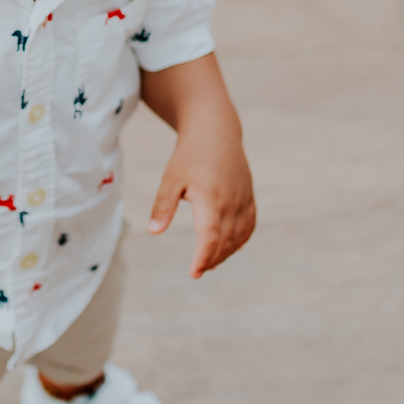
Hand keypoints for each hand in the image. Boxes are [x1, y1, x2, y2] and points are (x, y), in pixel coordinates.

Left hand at [148, 134, 255, 276]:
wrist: (215, 131)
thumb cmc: (189, 155)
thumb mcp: (171, 179)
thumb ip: (163, 206)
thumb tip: (154, 231)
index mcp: (210, 198)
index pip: (210, 237)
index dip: (203, 258)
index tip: (194, 272)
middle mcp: (230, 201)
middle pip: (225, 241)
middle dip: (212, 259)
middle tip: (198, 271)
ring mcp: (242, 199)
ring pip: (239, 235)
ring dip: (226, 252)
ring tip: (211, 262)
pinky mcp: (248, 196)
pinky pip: (249, 225)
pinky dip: (241, 239)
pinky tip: (230, 247)